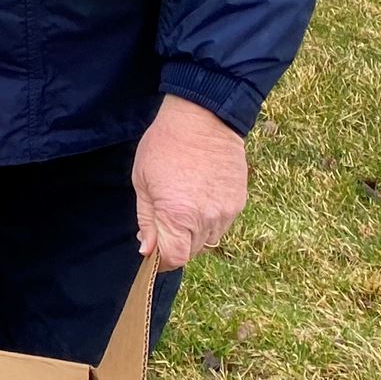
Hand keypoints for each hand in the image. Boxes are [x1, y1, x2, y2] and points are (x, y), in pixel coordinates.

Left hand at [131, 95, 248, 268]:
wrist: (203, 119)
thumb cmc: (165, 146)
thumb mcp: (142, 181)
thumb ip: (146, 220)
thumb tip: (147, 250)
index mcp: (178, 215)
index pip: (175, 258)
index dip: (162, 260)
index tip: (154, 252)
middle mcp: (205, 219)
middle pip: (192, 252)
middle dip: (176, 245)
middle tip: (164, 222)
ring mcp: (226, 212)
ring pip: (208, 240)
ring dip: (194, 234)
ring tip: (183, 206)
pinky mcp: (238, 203)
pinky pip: (222, 224)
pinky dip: (209, 221)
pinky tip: (199, 198)